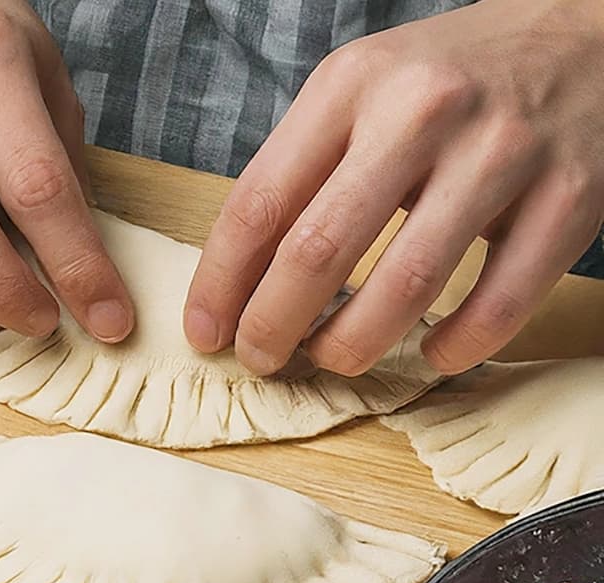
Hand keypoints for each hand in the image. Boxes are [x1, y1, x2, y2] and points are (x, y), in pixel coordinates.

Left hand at [183, 0, 603, 375]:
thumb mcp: (360, 91)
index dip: (221, 283)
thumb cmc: (449, 79)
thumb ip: (300, 170)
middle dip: (273, 326)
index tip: (205, 333)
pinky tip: (431, 353)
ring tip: (333, 358)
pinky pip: (499, 304)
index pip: (259, 202)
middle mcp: (424, 112)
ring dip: (353, 345)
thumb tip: (237, 279)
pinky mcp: (570, 197)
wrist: (586, 32)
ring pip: (406, 287)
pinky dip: (456, 347)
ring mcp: (502, 154)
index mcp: (353, 85)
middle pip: (319, 251)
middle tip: (261, 360)